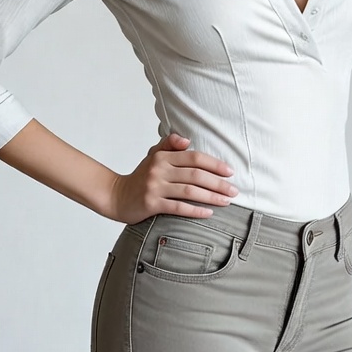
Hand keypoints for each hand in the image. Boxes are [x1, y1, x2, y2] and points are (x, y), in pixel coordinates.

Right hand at [109, 132, 238, 223]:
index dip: (214, 164)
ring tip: (227, 202)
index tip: (230, 172)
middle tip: (234, 190)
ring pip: (189, 191)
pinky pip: (178, 207)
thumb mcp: (153, 156)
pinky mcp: (151, 204)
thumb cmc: (141, 177)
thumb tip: (186, 139)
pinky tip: (209, 212)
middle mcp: (159, 170)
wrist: (117, 196)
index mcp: (163, 157)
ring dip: (211, 196)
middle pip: (195, 174)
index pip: (194, 157)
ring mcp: (155, 187)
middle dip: (218, 183)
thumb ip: (169, 145)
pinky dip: (195, 210)